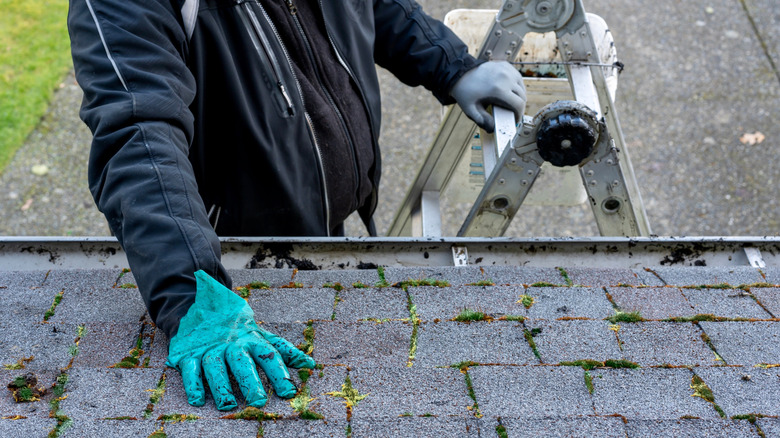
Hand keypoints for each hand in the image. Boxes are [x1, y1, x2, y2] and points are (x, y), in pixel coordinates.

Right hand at [166, 270, 315, 409]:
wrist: (199, 305)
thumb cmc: (237, 328)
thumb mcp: (260, 335)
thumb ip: (283, 350)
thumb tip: (311, 364)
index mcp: (252, 339)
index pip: (268, 355)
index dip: (279, 373)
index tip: (289, 392)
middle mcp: (231, 344)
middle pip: (242, 362)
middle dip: (251, 381)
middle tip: (259, 401)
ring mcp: (210, 349)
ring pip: (215, 367)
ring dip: (221, 386)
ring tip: (229, 405)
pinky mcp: (189, 354)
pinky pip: (190, 369)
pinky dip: (193, 384)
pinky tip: (198, 400)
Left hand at [450, 61, 525, 131]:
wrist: (459, 74)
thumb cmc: (465, 92)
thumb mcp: (471, 110)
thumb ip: (482, 121)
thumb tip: (493, 129)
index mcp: (498, 89)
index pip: (519, 104)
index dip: (519, 115)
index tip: (515, 120)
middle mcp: (505, 77)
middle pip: (522, 96)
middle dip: (519, 107)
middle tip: (512, 113)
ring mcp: (506, 70)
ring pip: (521, 87)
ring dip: (519, 96)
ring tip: (511, 103)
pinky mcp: (505, 65)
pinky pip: (517, 78)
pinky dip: (516, 86)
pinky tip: (509, 91)